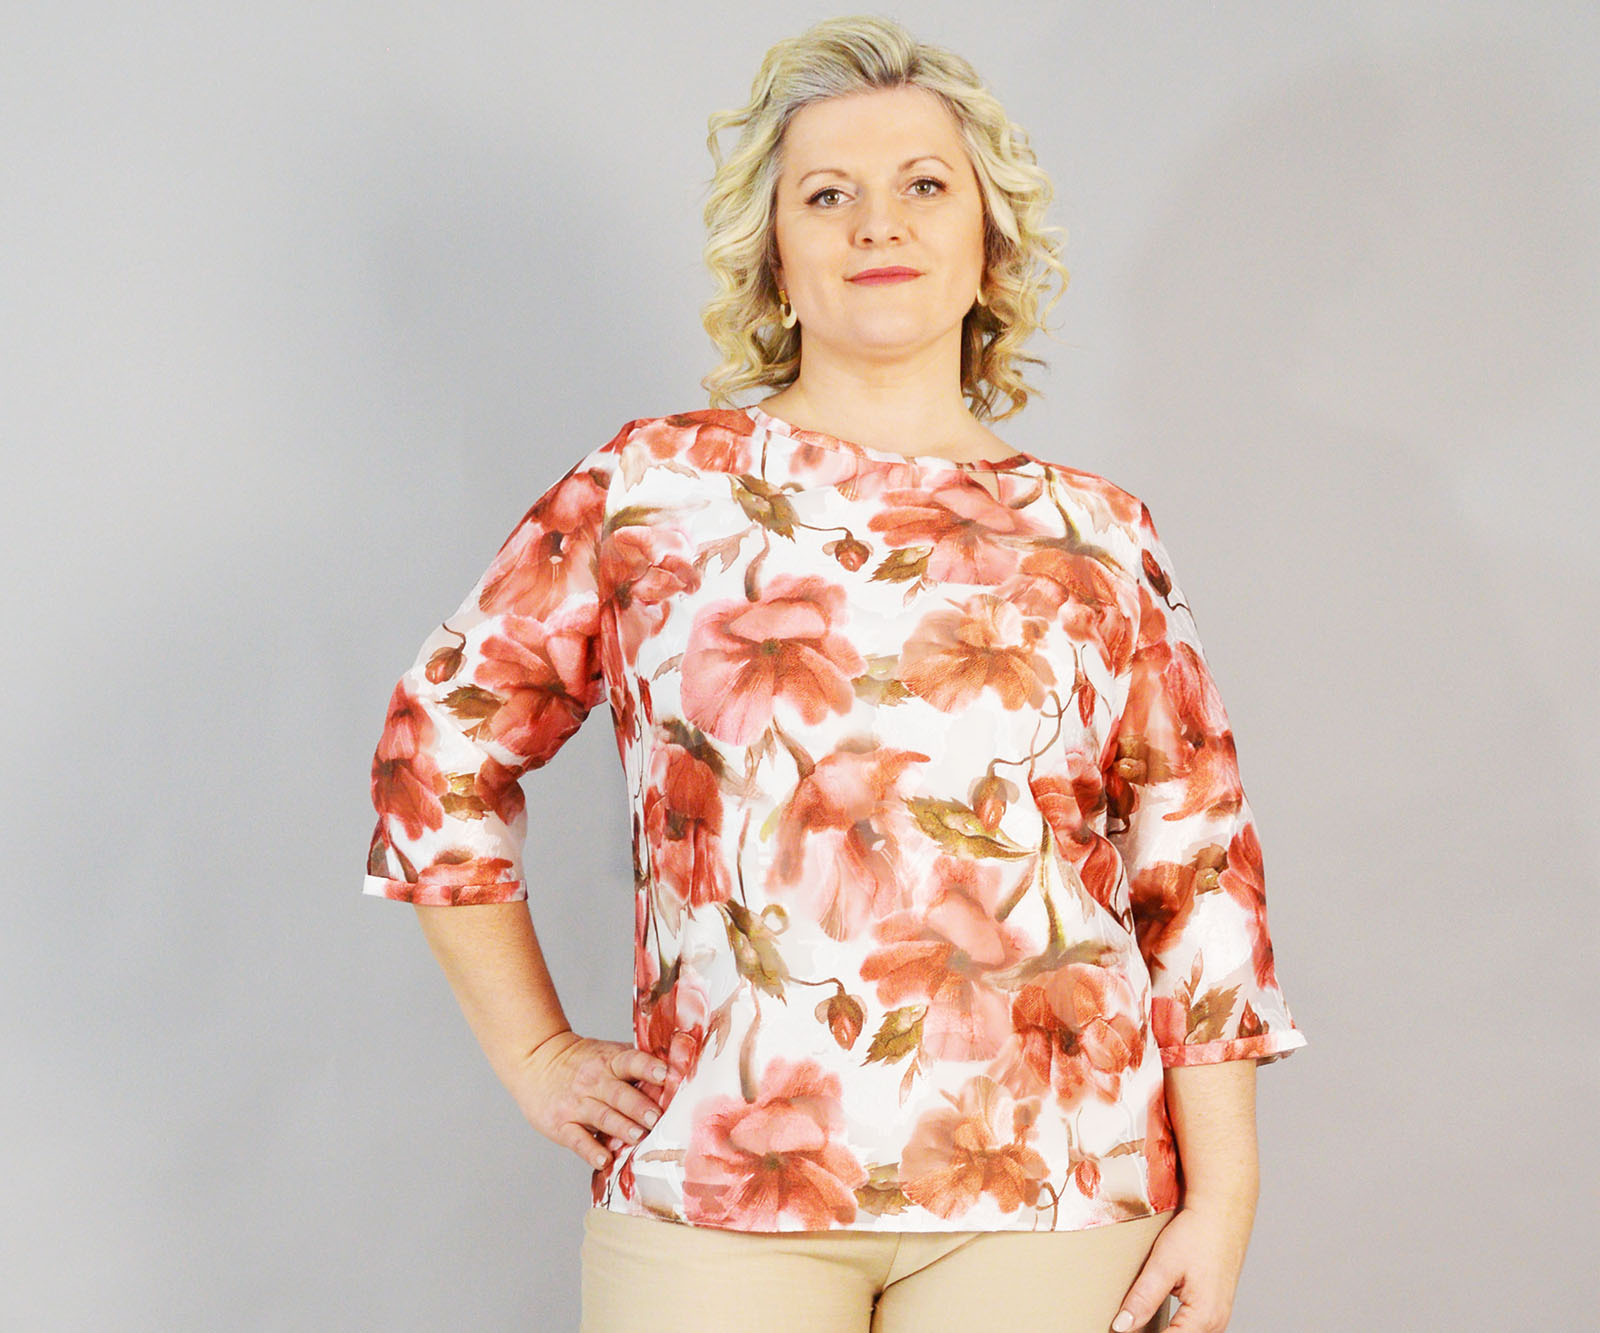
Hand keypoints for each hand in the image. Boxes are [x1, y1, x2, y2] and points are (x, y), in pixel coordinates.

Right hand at [507, 1029, 669, 1171]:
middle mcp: (594, 1081)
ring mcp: (577, 1103)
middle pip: (619, 1094)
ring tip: (638, 1136)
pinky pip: (577, 1139)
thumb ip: (637, 1066)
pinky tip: (604, 1159)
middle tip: (656, 1117)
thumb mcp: (608, 1054)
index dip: (648, 1068)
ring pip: (602, 1116)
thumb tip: (678, 1075)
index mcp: (610, 1061)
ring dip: (621, 1127)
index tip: (664, 1074)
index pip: (631, 1062)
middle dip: (639, 1106)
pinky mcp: (561, 1124)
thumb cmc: (583, 1061)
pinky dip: (591, 1150)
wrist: (537, 1059)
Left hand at [1111, 1198, 1253, 1331]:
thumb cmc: (1197, 1234)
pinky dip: (1175, 1327)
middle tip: (1126, 1324)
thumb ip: (1142, 1299)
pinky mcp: (1215, 1308)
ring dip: (1164, 1331)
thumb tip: (1121, 1326)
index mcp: (1203, 1318)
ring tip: (1137, 1322)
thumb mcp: (1163, 1265)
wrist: (1222, 1213)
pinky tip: (1156, 1320)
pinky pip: (1193, 1328)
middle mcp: (1215, 1324)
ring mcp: (1218, 1317)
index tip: (1120, 1331)